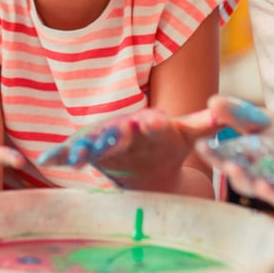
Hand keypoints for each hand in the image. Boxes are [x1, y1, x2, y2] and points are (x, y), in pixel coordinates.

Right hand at [37, 107, 228, 189]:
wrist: (141, 156)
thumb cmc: (166, 143)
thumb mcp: (188, 134)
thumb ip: (205, 124)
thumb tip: (227, 112)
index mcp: (150, 125)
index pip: (151, 123)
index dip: (152, 124)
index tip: (153, 122)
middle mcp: (124, 129)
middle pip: (119, 131)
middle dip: (115, 133)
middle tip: (114, 132)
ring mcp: (103, 140)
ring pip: (93, 143)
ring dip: (85, 147)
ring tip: (78, 154)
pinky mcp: (87, 150)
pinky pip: (70, 152)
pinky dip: (59, 155)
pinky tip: (46, 160)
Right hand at [196, 112, 273, 211]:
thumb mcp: (267, 123)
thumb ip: (241, 114)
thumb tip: (212, 101)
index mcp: (251, 161)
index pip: (227, 158)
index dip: (214, 154)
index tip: (200, 145)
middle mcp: (266, 179)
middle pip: (248, 181)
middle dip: (239, 175)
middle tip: (231, 166)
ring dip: (269, 192)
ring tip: (264, 186)